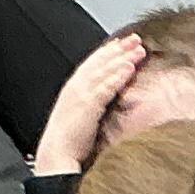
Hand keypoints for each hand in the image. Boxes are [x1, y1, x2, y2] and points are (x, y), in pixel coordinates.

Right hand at [34, 32, 145, 172]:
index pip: (93, 64)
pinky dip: (117, 77)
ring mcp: (80, 95)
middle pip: (100, 62)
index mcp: (74, 89)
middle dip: (118, 49)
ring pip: (104, 71)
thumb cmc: (70, 140)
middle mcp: (76, 87)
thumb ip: (93, 104)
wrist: (56, 155)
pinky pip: (105, 87)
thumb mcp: (82, 116)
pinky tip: (129, 68)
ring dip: (121, 58)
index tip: (123, 43)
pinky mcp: (87, 105)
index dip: (109, 52)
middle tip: (136, 38)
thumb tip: (107, 99)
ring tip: (138, 50)